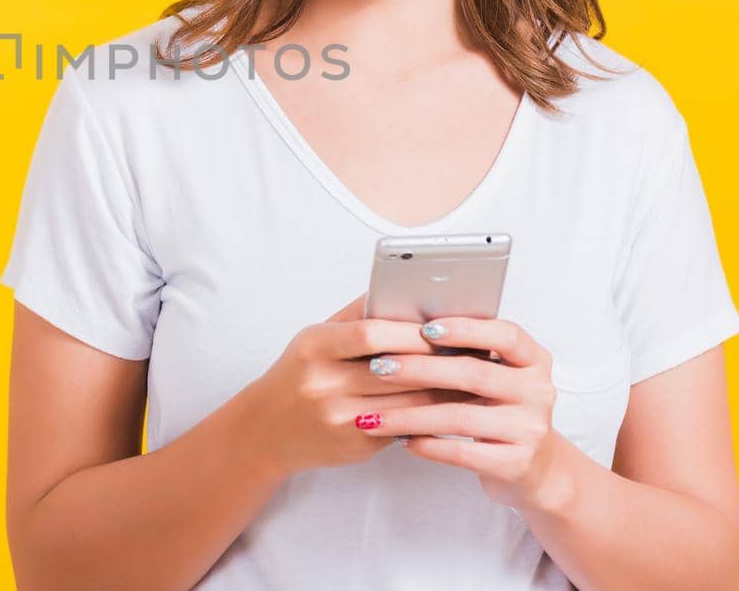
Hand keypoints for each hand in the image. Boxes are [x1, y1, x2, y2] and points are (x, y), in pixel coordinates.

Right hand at [241, 293, 479, 478]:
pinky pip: (403, 428)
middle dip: (437, 361)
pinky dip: (429, 415)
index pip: (368, 334)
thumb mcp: (314, 338)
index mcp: (314, 349)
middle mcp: (324, 385)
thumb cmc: (298, 375)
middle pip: (395, 371)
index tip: (439, 327)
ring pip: (406, 403)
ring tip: (472, 377)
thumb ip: (355, 316)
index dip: (408, 331)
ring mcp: (340, 420)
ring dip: (443, 391)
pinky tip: (450, 405)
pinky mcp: (355, 447)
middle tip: (473, 350)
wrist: (265, 431)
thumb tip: (401, 291)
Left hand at [351, 315, 570, 510]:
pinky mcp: (516, 464)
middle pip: (474, 374)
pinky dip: (427, 445)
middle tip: (379, 367)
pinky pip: (462, 454)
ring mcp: (529, 430)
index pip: (505, 335)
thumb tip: (406, 325)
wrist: (535, 466)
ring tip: (374, 416)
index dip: (466, 329)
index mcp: (533, 360)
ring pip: (460, 418)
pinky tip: (401, 440)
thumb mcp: (497, 375)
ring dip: (410, 415)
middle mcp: (538, 392)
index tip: (423, 328)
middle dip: (420, 369)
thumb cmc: (501, 408)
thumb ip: (469, 352)